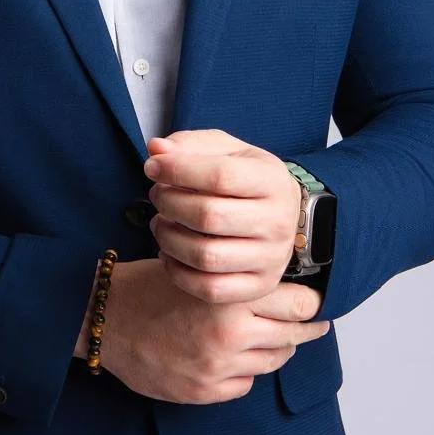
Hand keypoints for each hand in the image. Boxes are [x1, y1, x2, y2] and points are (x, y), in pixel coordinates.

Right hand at [78, 255, 330, 405]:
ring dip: (273, 348)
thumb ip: (242, 281)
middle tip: (311, 321)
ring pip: (274, 360)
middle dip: (304, 328)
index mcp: (232, 295)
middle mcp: (231, 333)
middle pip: (295, 335)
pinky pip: (246, 384)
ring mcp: (219, 366)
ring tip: (262, 335)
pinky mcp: (205, 391)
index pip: (301, 304)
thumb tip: (290, 288)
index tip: (315, 301)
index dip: (312, 302)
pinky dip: (244, 371)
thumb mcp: (201, 269)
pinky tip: (228, 356)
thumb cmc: (152, 286)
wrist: (105, 318)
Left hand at [143, 128, 322, 316]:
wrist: (282, 216)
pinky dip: (178, 272)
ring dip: (168, 238)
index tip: (152, 167)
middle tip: (157, 195)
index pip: (220, 176)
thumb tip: (156, 149)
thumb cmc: (245, 179)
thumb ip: (190, 145)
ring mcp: (271, 259)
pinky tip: (169, 253)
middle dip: (169, 203)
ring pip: (205, 256)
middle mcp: (277, 221)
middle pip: (208, 216)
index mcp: (272, 180)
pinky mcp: (259, 287)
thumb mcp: (226, 151)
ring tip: (160, 222)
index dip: (177, 170)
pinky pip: (210, 289)